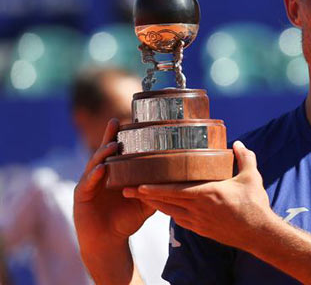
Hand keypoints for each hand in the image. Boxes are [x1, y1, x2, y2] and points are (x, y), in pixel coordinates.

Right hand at [74, 119, 155, 249]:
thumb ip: (155, 188)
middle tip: (116, 122)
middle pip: (103, 151)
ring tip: (112, 145)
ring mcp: (89, 184)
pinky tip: (101, 169)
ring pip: (94, 164)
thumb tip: (178, 177)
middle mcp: (99, 174)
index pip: (117, 150)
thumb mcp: (145, 202)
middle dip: (109, 136)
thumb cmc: (127, 219)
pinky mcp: (81, 197)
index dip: (120, 135)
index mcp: (113, 172)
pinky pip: (87, 184)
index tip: (129, 119)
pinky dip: (94, 176)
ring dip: (103, 154)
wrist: (109, 242)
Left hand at [123, 141, 277, 249]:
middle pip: (164, 202)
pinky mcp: (201, 230)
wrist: (259, 234)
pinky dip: (170, 212)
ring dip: (155, 204)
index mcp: (207, 193)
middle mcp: (198, 209)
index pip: (173, 191)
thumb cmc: (255, 205)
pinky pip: (180, 220)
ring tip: (141, 196)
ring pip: (169, 212)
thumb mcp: (252, 177)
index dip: (154, 189)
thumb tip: (237, 144)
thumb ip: (244, 158)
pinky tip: (166, 207)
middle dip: (144, 196)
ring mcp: (198, 222)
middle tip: (126, 190)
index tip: (138, 185)